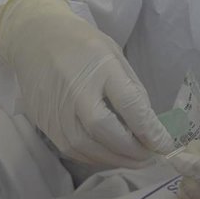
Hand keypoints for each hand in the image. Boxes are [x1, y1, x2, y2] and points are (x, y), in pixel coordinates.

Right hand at [0, 0, 173, 166]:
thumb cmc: (81, 43)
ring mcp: (56, 110)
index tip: (165, 145)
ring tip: (134, 161)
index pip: (129, 105)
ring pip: (87, 147)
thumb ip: (131, 88)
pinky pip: (72, 149)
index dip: (149, 129)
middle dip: (132, 150)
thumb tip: (147, 124)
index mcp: (100, 68)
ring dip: (114, 159)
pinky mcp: (44, 123)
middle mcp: (76, 92)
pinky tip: (109, 155)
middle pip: (105, 131)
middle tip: (150, 157)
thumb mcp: (114, 54)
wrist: (34, 38)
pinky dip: (94, 157)